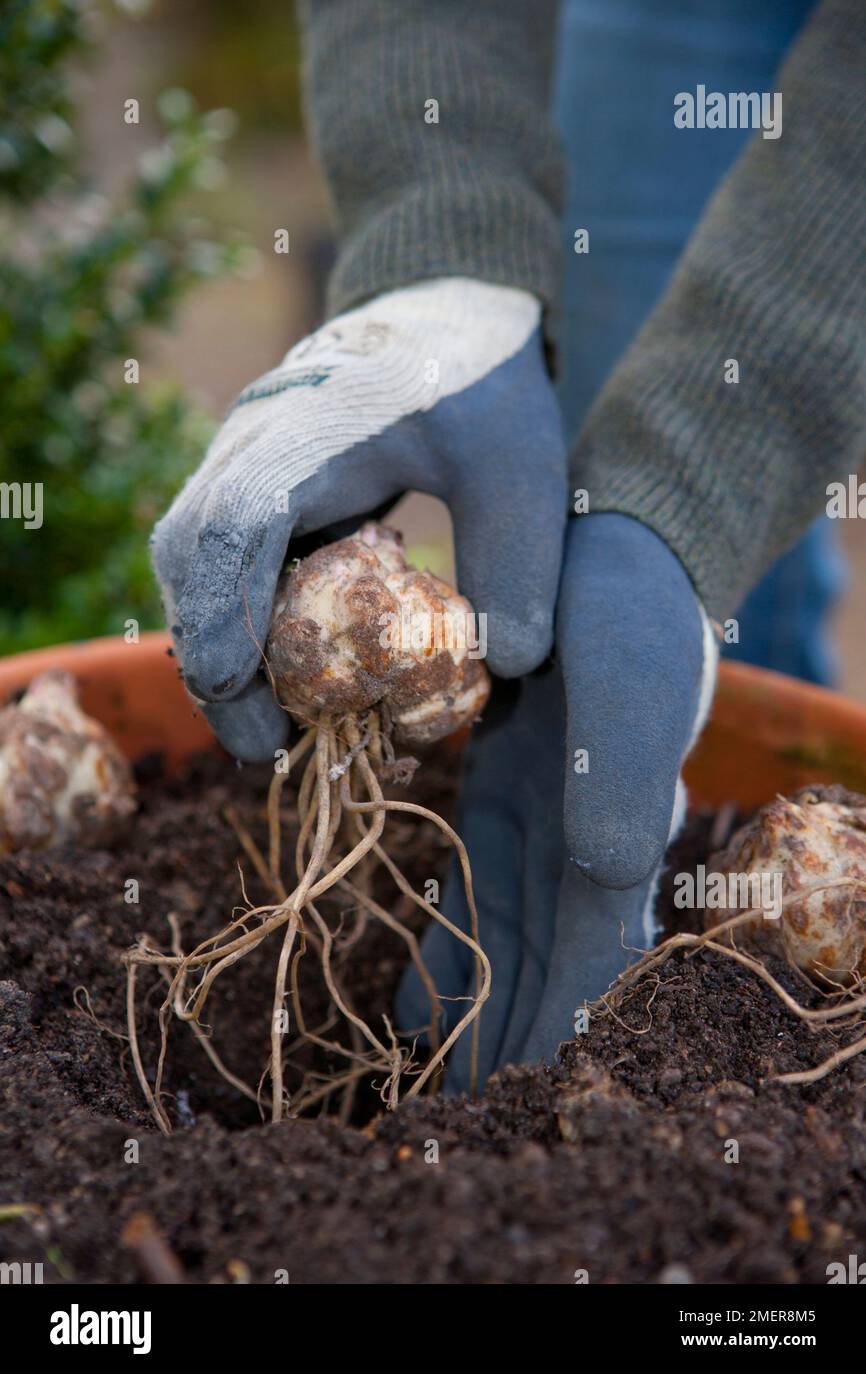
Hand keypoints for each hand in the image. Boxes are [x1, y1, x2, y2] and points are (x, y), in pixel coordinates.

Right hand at [151, 278, 566, 758]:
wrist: (444, 303)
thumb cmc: (483, 383)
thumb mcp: (522, 470)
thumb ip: (521, 565)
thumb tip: (504, 668)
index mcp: (312, 430)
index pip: (235, 529)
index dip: (232, 627)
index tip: (260, 716)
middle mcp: (253, 438)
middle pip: (189, 554)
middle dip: (215, 658)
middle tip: (268, 746)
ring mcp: (240, 451)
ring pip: (190, 555)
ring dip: (219, 641)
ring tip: (274, 721)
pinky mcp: (249, 471)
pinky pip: (216, 549)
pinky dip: (237, 612)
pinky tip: (285, 662)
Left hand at [397, 512, 717, 1089]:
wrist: (617, 539)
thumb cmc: (631, 606)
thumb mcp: (630, 678)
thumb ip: (617, 776)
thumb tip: (607, 875)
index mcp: (616, 824)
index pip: (592, 952)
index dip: (564, 1023)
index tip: (525, 1098)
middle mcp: (583, 835)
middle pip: (545, 961)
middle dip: (513, 1039)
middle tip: (463, 1119)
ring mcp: (542, 814)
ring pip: (506, 935)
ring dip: (479, 1007)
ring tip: (438, 1080)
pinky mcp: (504, 784)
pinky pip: (475, 886)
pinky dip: (451, 944)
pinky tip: (419, 994)